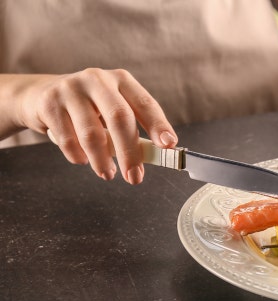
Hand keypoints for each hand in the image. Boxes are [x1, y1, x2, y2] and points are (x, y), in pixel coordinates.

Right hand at [17, 68, 176, 183]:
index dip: (159, 125)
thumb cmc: (88, 108)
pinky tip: (82, 160)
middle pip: (120, 118)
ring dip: (102, 160)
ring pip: (92, 133)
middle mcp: (98, 79)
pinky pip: (67, 139)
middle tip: (135, 177)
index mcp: (122, 80)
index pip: (146, 104)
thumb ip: (132, 130)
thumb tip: (155, 156)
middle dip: (130, 152)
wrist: (41, 95)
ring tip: (108, 174)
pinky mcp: (49, 103)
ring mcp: (72, 89)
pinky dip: (77, 156)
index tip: (169, 145)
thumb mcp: (112, 111)